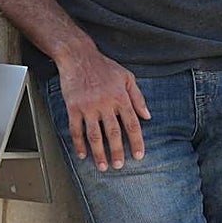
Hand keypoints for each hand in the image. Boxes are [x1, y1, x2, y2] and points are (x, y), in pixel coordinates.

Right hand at [56, 50, 150, 171]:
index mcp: (120, 96)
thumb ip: (138, 97)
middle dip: (117, 152)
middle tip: (119, 166)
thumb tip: (148, 116)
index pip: (132, 124)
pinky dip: (79, 144)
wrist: (78, 55)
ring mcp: (88, 106)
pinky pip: (76, 129)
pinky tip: (82, 154)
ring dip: (99, 153)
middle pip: (114, 133)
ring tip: (103, 166)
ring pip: (95, 135)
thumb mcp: (126, 76)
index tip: (138, 156)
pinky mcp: (73, 107)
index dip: (136, 141)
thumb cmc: (103, 66)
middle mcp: (105, 103)